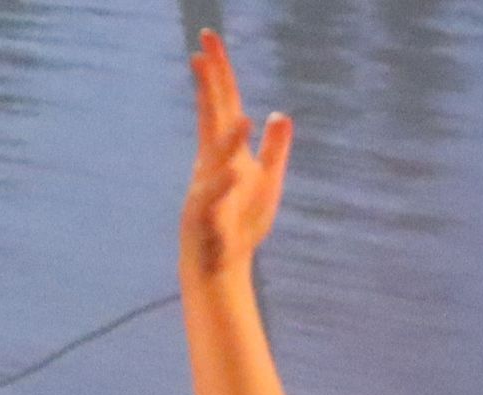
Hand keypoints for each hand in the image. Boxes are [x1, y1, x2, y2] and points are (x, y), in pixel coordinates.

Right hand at [182, 29, 291, 276]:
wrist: (219, 268)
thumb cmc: (240, 225)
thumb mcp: (266, 182)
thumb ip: (274, 149)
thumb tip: (280, 114)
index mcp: (224, 152)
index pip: (222, 105)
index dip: (218, 73)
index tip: (208, 39)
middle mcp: (211, 164)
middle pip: (212, 119)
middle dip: (209, 87)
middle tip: (202, 50)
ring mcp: (206, 189)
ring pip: (216, 159)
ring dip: (228, 139)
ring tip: (244, 118)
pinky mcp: (206, 218)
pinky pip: (215, 199)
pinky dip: (224, 184)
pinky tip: (235, 171)